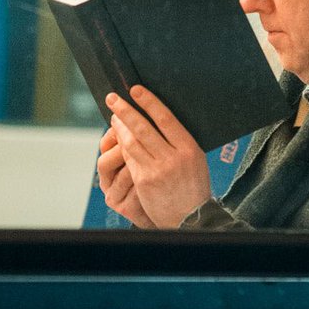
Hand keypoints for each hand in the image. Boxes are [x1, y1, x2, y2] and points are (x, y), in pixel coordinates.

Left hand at [104, 86, 211, 227]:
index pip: (165, 118)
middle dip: (125, 111)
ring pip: (132, 143)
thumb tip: (159, 118)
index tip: (135, 90)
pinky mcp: (144, 182)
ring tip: (114, 117)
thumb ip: (179, 141)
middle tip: (113, 98)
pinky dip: (122, 146)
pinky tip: (118, 139)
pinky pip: (130, 159)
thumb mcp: (195, 159)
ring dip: (120, 128)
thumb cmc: (193, 186)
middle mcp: (173, 157)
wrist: (191, 219)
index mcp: (189, 148)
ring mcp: (157, 170)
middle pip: (143, 128)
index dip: (149, 102)